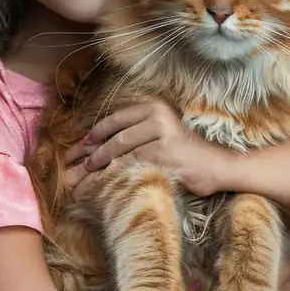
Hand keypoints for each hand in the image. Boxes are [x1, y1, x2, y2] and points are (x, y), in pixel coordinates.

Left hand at [65, 101, 220, 197]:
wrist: (215, 166)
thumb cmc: (185, 154)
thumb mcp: (161, 134)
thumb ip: (135, 134)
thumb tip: (96, 145)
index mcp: (154, 108)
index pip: (115, 119)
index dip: (95, 133)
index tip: (80, 146)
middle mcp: (156, 117)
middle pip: (114, 137)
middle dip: (90, 152)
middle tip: (73, 164)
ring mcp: (160, 135)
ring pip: (119, 152)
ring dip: (98, 166)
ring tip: (83, 176)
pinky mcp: (162, 154)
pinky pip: (129, 165)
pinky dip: (113, 174)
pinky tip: (102, 182)